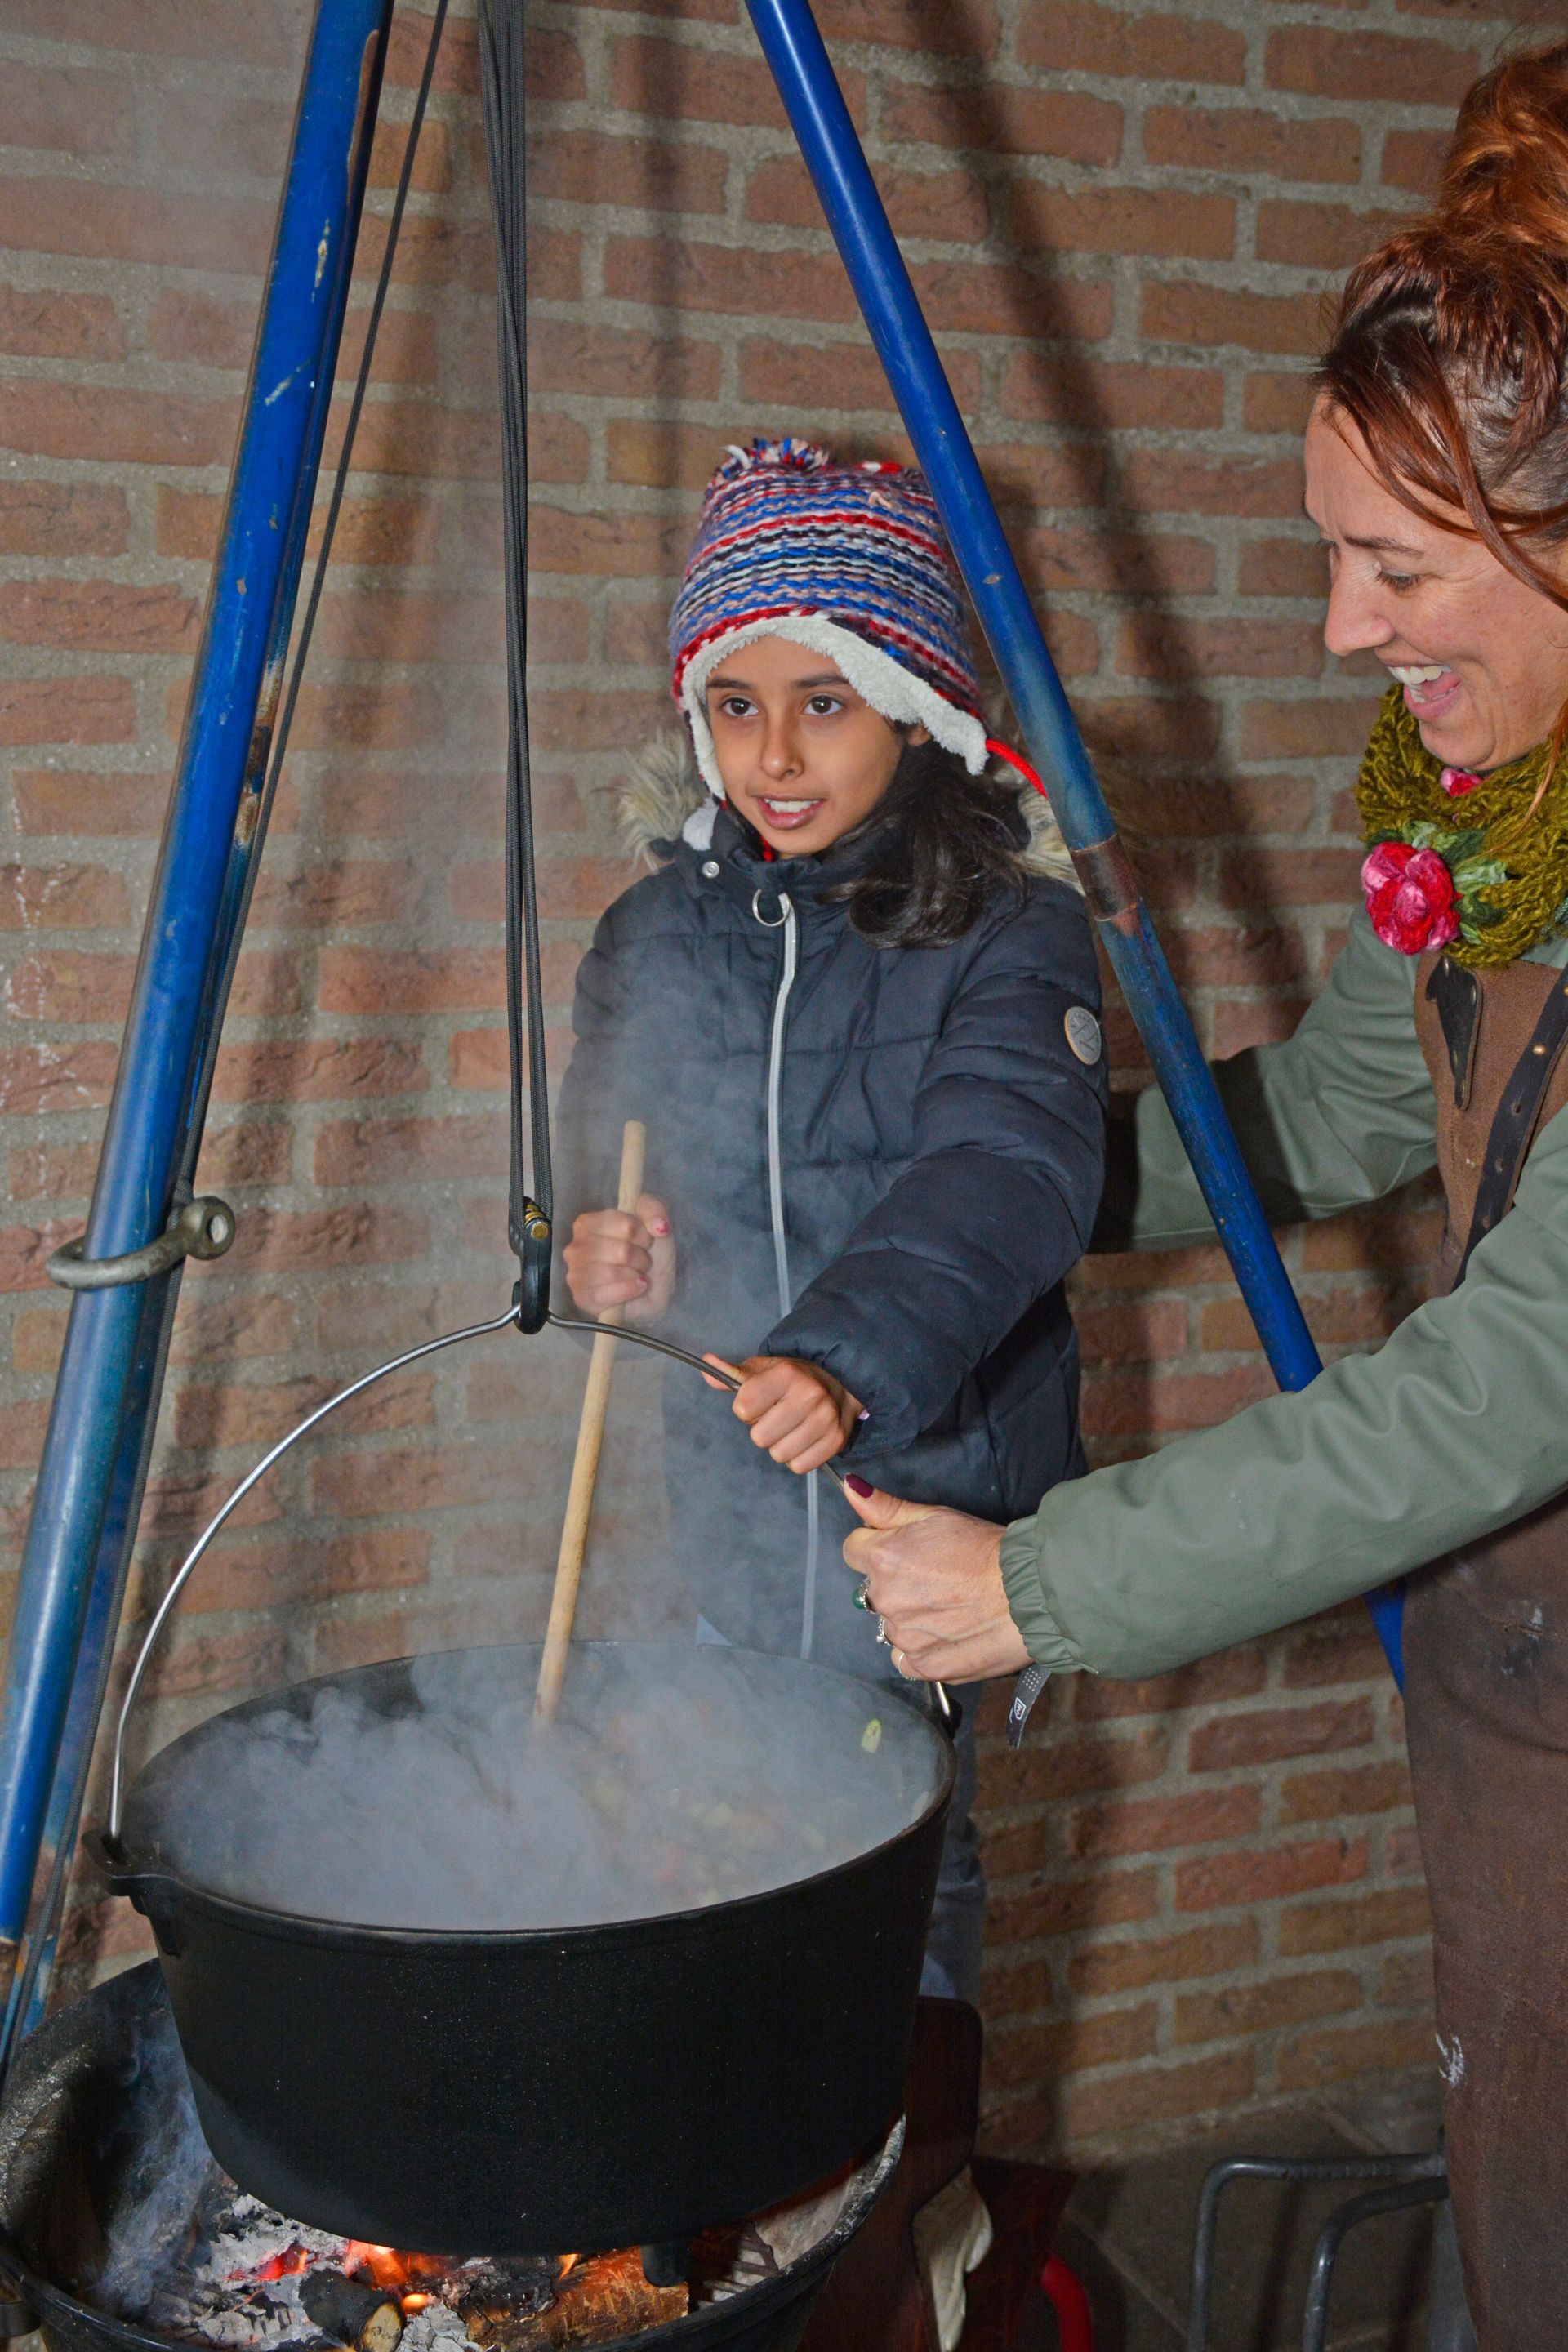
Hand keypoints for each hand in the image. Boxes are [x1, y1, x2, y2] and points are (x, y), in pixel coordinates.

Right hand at [562, 1195, 673, 1323]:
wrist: (654, 1288)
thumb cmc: (648, 1253)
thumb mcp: (654, 1222)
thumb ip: (654, 1209)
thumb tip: (660, 1226)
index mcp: (587, 1223)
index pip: (626, 1226)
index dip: (643, 1235)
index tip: (645, 1240)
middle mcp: (575, 1247)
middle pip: (621, 1251)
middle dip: (641, 1258)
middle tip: (641, 1261)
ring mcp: (576, 1274)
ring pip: (613, 1273)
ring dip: (635, 1275)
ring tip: (636, 1274)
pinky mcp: (583, 1299)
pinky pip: (608, 1294)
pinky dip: (630, 1291)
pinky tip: (635, 1288)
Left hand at [702, 1353, 862, 1473]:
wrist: (841, 1382)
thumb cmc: (793, 1377)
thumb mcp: (763, 1369)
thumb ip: (731, 1374)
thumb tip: (706, 1366)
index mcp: (786, 1374)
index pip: (743, 1409)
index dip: (745, 1409)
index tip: (758, 1401)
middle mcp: (809, 1395)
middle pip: (760, 1437)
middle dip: (762, 1429)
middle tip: (776, 1416)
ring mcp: (825, 1419)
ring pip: (779, 1455)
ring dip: (779, 1445)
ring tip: (790, 1427)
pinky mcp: (836, 1441)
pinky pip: (799, 1466)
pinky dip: (797, 1457)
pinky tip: (803, 1438)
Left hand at [842, 1485, 1028, 1682]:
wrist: (1029, 1593)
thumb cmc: (986, 1549)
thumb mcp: (936, 1516)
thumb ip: (886, 1507)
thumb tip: (851, 1488)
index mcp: (884, 1558)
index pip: (853, 1549)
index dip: (877, 1545)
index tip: (905, 1549)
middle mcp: (886, 1600)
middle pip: (873, 1588)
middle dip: (895, 1582)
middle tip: (936, 1578)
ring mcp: (904, 1637)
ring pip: (891, 1623)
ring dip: (910, 1616)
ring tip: (949, 1607)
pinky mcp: (924, 1666)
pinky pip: (905, 1658)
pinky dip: (921, 1647)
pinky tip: (947, 1634)